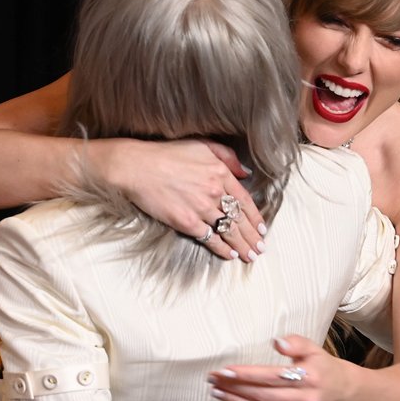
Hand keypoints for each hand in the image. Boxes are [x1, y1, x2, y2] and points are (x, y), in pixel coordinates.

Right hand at [98, 137, 266, 262]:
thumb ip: (227, 156)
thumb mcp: (201, 144)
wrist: (137, 167)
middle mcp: (215, 192)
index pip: (245, 200)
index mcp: (221, 173)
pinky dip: (222, 249)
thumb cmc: (166, 154)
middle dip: (252, 237)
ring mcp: (202, 209)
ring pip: (229, 231)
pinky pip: (210, 239)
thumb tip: (244, 172)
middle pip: (240, 219)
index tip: (262, 229)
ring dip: (242, 246)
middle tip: (260, 248)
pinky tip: (230, 255)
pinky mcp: (187, 223)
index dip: (256, 217)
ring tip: (250, 256)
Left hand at [208, 335, 344, 400]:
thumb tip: (277, 342)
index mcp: (309, 376)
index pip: (272, 376)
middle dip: (235, 387)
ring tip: (217, 393)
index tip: (224, 371)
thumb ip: (296, 343)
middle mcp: (305, 398)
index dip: (246, 374)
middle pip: (264, 394)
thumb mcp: (313, 349)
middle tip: (213, 380)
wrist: (343, 392)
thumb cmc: (322, 367)